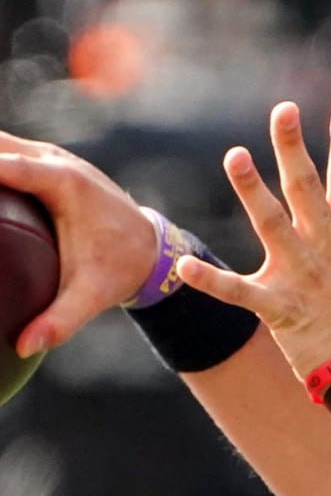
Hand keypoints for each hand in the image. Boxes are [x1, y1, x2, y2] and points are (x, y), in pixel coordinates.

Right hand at [0, 132, 159, 355]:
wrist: (151, 247)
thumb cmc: (120, 268)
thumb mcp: (93, 296)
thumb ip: (61, 320)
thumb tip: (24, 346)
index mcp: (65, 182)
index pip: (5, 165)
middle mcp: (55, 160)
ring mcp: (48, 157)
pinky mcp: (41, 162)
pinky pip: (2, 150)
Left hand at [178, 100, 330, 381]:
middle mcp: (328, 251)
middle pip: (308, 190)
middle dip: (295, 149)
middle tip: (284, 111)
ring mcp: (303, 279)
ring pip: (273, 226)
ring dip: (252, 190)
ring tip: (235, 155)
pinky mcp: (281, 310)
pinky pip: (240, 293)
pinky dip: (212, 282)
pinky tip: (185, 267)